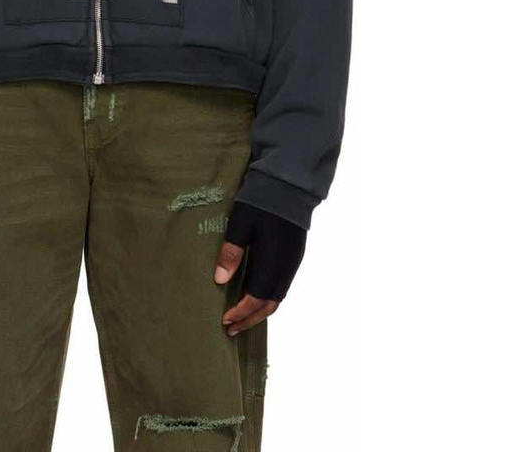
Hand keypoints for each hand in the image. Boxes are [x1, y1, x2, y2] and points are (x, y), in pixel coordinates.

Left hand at [213, 201, 306, 335]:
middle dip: (250, 318)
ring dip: (260, 309)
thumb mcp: (240, 224)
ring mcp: (293, 262)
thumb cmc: (261, 202)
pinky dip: (268, 297)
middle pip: (270, 304)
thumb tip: (220, 281)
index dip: (241, 312)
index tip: (225, 320)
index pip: (257, 298)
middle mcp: (286, 267)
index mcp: (273, 262)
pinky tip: (255, 295)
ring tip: (241, 317)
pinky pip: (282, 285)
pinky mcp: (294, 255)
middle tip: (231, 328)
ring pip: (278, 296)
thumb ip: (231, 252)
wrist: (288, 185)